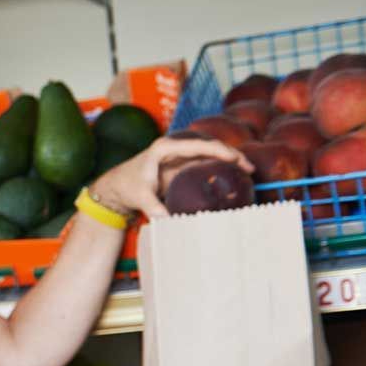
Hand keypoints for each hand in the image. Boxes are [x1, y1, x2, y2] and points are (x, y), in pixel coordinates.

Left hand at [89, 136, 253, 218]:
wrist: (116, 187)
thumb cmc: (127, 187)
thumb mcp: (139, 197)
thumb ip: (153, 207)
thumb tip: (167, 220)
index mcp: (164, 148)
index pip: (198, 145)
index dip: (219, 151)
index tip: (236, 159)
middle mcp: (174, 147)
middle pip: (208, 146)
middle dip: (231, 154)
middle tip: (249, 168)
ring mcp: (179, 155)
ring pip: (209, 153)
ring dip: (229, 159)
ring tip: (248, 171)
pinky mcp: (181, 165)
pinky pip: (204, 163)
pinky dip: (219, 167)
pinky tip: (233, 175)